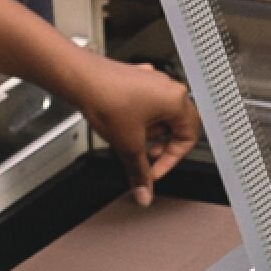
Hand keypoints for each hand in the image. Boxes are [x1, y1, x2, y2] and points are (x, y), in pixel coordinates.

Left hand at [73, 55, 199, 205]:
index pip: (188, 137)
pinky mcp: (136, 78)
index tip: (153, 170)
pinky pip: (145, 102)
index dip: (171, 160)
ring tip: (130, 138)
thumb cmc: (108, 99)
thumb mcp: (128, 145)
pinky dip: (138, 118)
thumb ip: (140, 172)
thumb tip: (144, 192)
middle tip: (146, 155)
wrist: (82, 79)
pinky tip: (121, 124)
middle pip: (176, 125)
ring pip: (160, 113)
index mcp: (176, 100)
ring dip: (148, 131)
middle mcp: (168, 86)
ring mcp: (152, 79)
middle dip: (160, 145)